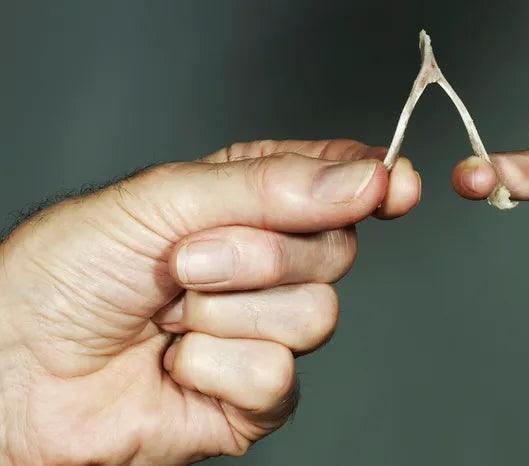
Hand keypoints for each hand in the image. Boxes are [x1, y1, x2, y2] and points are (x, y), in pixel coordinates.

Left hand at [0, 139, 419, 463]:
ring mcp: (263, 331)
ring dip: (229, 313)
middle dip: (260, 256)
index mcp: (248, 204)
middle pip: (337, 251)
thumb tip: (368, 180)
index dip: (372, 182)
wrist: (16, 372)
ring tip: (172, 315)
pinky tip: (175, 365)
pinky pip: (278, 376)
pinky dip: (215, 368)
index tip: (395, 183)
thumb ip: (270, 187)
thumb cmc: (66, 275)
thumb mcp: (163, 200)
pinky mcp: (254, 396)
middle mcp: (266, 267)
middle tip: (189, 261)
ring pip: (316, 315)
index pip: (335, 183)